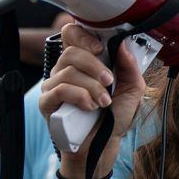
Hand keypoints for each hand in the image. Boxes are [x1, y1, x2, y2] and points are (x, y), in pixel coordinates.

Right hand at [38, 22, 147, 172]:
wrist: (105, 143)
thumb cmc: (115, 114)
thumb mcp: (132, 88)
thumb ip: (129, 65)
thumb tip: (122, 43)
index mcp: (84, 61)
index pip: (72, 35)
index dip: (83, 35)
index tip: (100, 48)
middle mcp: (65, 69)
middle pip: (72, 51)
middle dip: (95, 66)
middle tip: (109, 81)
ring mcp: (53, 85)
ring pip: (68, 71)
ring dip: (92, 86)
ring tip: (103, 102)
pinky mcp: (47, 102)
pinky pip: (60, 90)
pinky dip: (80, 96)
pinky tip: (90, 107)